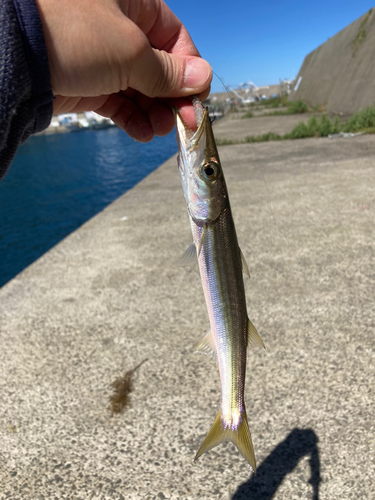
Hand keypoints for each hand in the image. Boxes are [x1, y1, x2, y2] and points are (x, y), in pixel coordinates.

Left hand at [36, 0, 211, 139]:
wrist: (16, 59)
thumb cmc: (71, 35)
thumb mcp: (130, 51)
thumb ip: (168, 71)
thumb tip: (203, 78)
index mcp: (133, 4)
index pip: (175, 38)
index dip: (190, 70)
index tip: (196, 99)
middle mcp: (119, 29)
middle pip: (160, 68)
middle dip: (172, 99)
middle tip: (182, 124)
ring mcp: (103, 59)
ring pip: (141, 90)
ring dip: (154, 113)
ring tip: (159, 131)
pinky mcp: (89, 84)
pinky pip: (119, 103)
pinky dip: (132, 119)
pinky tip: (142, 133)